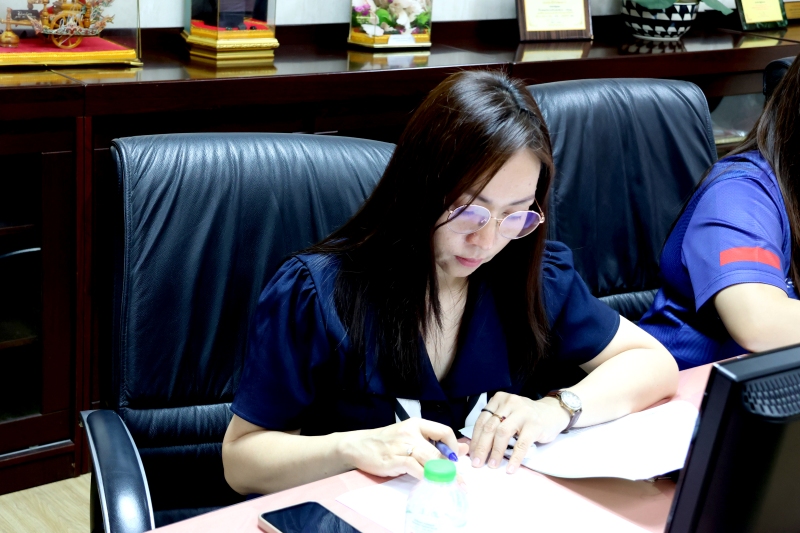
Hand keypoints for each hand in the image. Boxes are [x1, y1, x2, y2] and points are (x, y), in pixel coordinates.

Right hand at [340, 418, 468, 479]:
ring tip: (450, 484)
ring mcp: (401, 446)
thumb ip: (434, 442)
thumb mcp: (411, 437)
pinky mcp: (394, 460)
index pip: (444, 431)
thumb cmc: (386, 442)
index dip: (454, 446)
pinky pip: (415, 468)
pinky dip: (425, 476)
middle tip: (460, 481)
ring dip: (442, 474)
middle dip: (451, 468)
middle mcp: (410, 433)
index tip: (455, 459)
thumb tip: (463, 448)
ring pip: (429, 459)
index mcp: (416, 424)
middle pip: (438, 450)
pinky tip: (430, 482)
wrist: (358, 445)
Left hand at [468, 392, 569, 473]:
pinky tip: (511, 468)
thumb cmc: (525, 417)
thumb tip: (475, 448)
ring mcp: (522, 413)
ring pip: (502, 434)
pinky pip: (521, 444)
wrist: (552, 412)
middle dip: (482, 447)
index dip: (475, 439)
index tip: (471, 455)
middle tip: (477, 463)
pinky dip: (514, 458)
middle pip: (490, 427)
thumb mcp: (507, 414)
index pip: (481, 421)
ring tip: (493, 465)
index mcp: (498, 400)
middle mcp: (509, 403)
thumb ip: (493, 425)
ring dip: (496, 452)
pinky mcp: (534, 425)